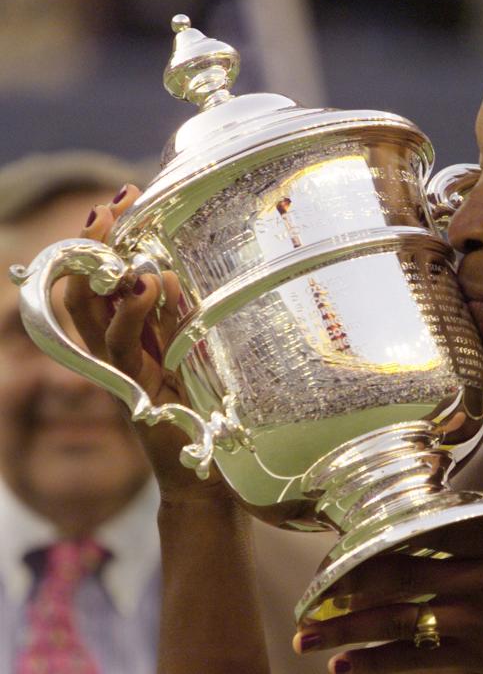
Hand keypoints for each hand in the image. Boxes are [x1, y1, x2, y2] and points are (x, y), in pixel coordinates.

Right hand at [63, 184, 228, 501]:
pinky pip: (123, 349)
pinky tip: (152, 286)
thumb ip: (180, 317)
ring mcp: (120, 374)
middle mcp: (115, 354)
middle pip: (84, 289)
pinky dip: (135, 314)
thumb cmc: (205, 413)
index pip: (99, 279)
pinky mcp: (135, 394)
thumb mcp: (195, 352)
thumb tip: (174, 271)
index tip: (124, 198)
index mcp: (128, 339)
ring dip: (109, 273)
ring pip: (93, 316)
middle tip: (116, 203)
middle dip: (94, 243)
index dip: (102, 239)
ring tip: (131, 244)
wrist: (205, 477)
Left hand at [294, 441, 482, 673]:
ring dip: (349, 630)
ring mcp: (472, 627)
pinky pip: (419, 665)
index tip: (343, 538)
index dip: (382, 537)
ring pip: (398, 624)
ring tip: (306, 635)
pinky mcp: (476, 662)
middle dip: (347, 587)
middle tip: (304, 596)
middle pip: (398, 580)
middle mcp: (475, 585)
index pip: (427, 535)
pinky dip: (380, 666)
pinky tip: (348, 669)